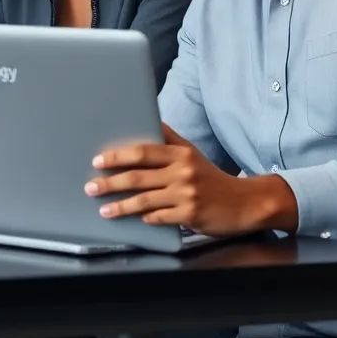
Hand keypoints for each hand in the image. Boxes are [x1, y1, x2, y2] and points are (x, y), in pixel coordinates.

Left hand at [85, 125, 297, 236]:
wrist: (245, 202)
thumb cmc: (212, 177)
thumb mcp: (192, 153)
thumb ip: (169, 138)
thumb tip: (148, 119)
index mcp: (180, 154)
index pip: (143, 152)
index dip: (118, 156)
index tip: (97, 161)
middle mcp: (183, 172)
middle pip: (138, 176)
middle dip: (110, 182)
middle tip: (91, 187)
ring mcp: (187, 195)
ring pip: (144, 200)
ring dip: (120, 206)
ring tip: (104, 209)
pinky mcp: (191, 215)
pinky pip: (160, 217)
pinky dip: (146, 218)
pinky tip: (135, 219)